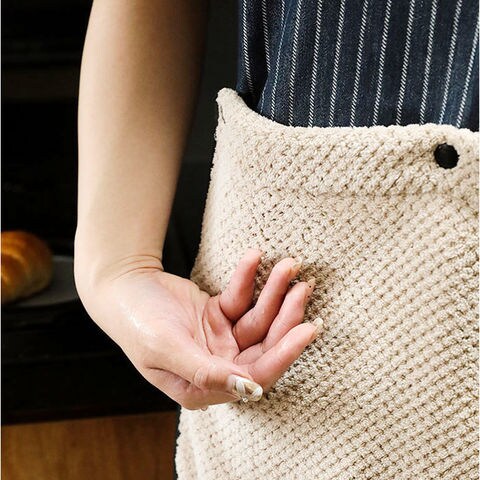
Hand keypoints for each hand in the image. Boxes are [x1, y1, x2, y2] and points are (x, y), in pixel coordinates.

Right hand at [77, 248, 321, 409]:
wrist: (122, 286)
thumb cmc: (135, 321)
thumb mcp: (165, 347)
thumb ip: (206, 372)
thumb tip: (251, 390)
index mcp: (203, 386)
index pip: (255, 375)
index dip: (284, 355)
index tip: (307, 329)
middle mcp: (217, 366)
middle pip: (264, 346)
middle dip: (285, 318)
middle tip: (303, 288)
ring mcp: (220, 340)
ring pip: (259, 320)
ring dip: (274, 293)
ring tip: (289, 266)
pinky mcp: (220, 315)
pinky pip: (242, 298)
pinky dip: (249, 279)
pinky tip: (255, 257)